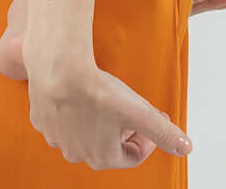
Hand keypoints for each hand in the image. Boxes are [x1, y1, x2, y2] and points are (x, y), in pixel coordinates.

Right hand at [24, 60, 192, 170]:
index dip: (147, 137)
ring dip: (98, 120)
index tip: (152, 118)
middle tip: (129, 106)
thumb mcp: (139, 112)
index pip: (133, 156)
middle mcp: (77, 153)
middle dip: (123, 129)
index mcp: (102, 157)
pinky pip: (62, 119)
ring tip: (105, 97)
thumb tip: (185, 147)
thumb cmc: (96, 91)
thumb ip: (163, 131)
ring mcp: (56, 138)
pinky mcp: (41, 119)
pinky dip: (73, 110)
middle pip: (108, 146)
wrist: (58, 68)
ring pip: (83, 133)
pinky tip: (79, 92)